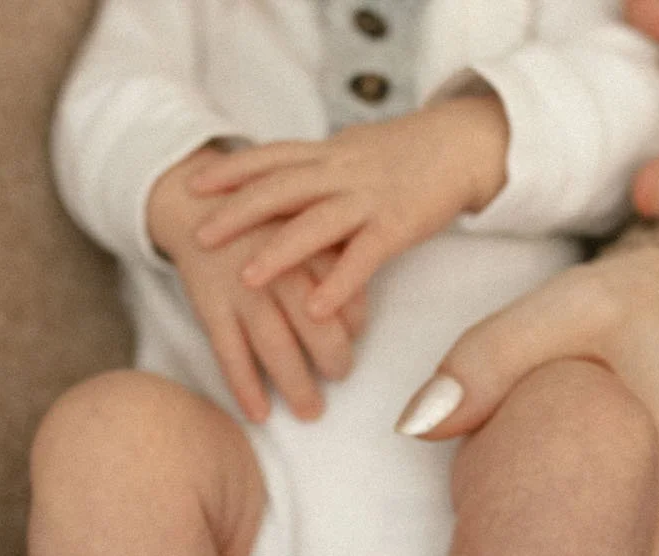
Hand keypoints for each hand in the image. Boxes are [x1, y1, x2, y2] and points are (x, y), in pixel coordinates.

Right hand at [150, 148, 365, 422]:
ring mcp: (241, 290)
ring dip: (295, 384)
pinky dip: (244, 386)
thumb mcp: (304, 224)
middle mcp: (278, 268)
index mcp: (308, 245)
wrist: (194, 203)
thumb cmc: (264, 221)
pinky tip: (259, 414)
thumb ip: (334, 260)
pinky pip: (228, 353)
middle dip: (333, 358)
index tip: (355, 338)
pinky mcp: (209, 305)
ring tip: (311, 412)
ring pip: (274, 345)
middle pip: (315, 324)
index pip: (344, 292)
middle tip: (341, 376)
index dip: (355, 322)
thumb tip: (359, 314)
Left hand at [187, 95, 510, 322]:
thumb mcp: (353, 152)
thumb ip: (316, 167)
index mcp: (329, 154)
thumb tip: (276, 177)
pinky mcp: (399, 225)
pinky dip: (338, 283)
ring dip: (278, 252)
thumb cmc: (406, 153)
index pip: (271, 157)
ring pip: (316, 223)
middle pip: (281, 189)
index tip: (194, 187)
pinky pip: (364, 257)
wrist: (465, 142)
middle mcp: (342, 172)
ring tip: (246, 278)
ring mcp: (370, 198)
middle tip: (200, 237)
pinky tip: (315, 309)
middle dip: (238, 213)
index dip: (231, 171)